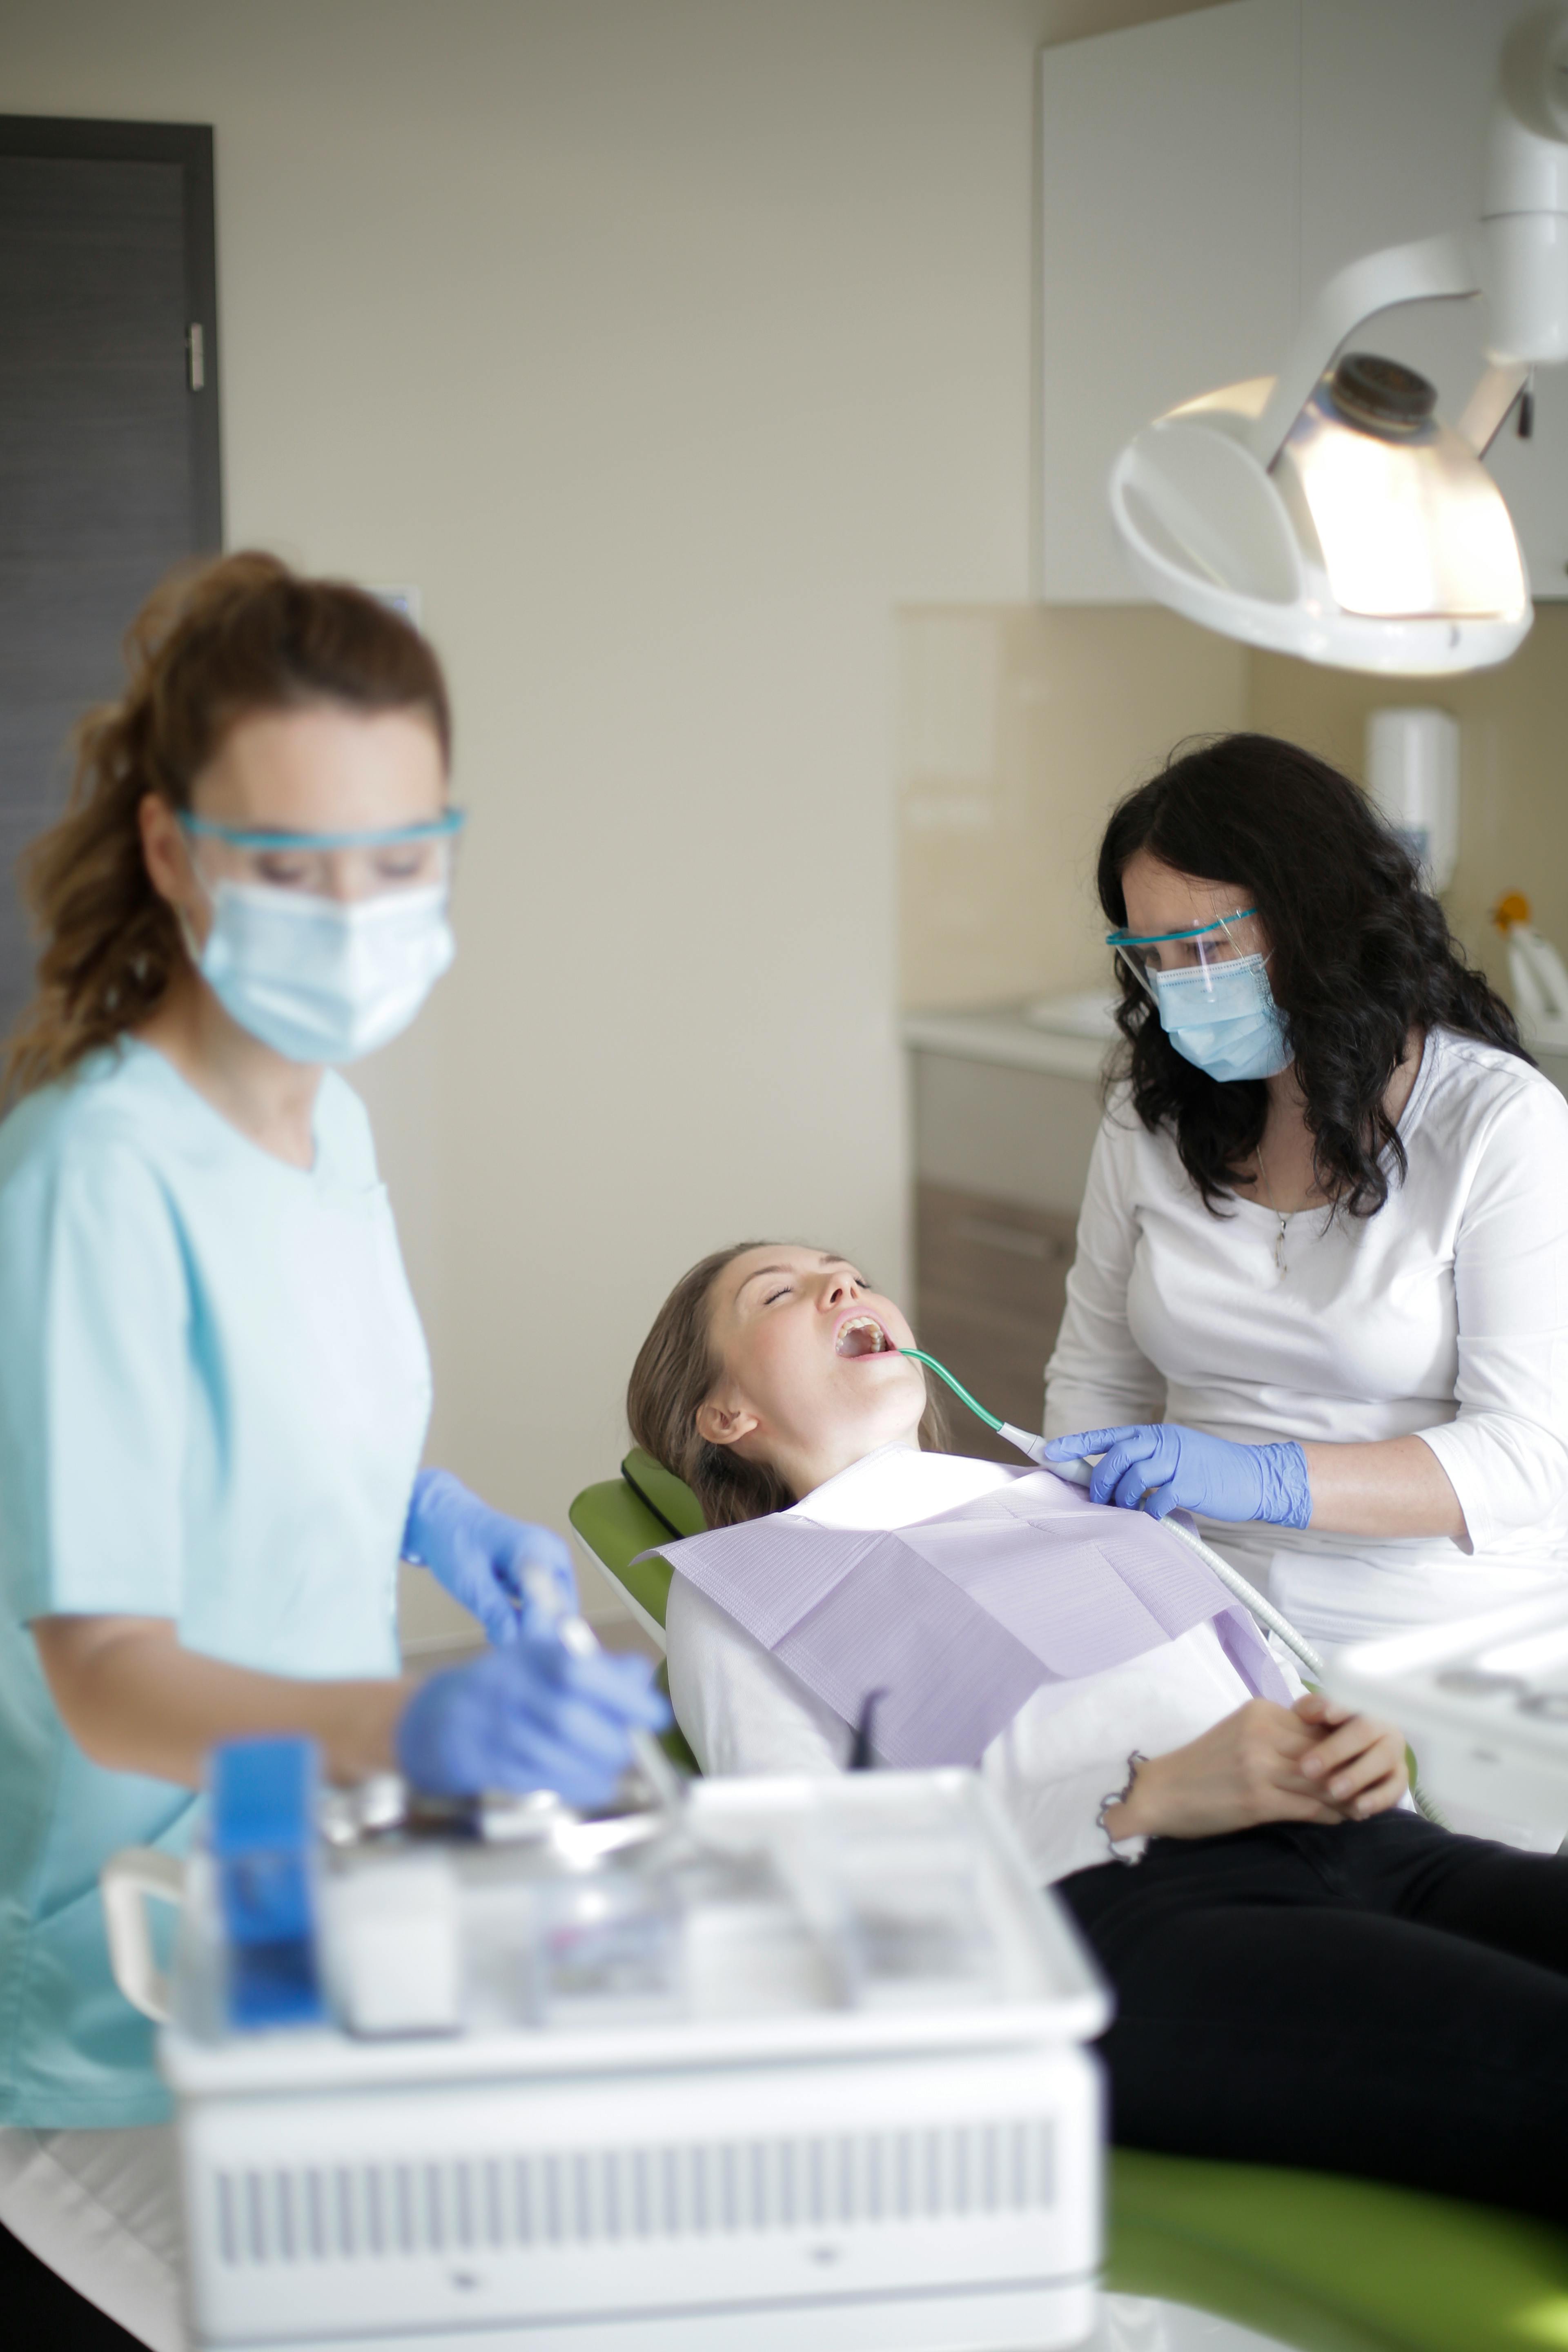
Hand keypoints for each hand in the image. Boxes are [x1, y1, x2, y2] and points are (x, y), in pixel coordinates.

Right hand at [395, 1632, 670, 1807]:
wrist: (452, 1718)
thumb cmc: (518, 1683)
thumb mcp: (552, 1658)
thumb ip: (600, 1665)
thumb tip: (642, 1675)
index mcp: (533, 1656)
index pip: (577, 1671)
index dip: (622, 1694)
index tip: (655, 1713)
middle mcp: (512, 1691)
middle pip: (566, 1719)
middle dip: (612, 1739)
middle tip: (636, 1744)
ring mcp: (500, 1731)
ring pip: (553, 1755)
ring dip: (598, 1766)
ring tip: (617, 1765)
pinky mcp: (496, 1766)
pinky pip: (542, 1781)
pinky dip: (578, 1785)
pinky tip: (597, 1782)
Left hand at [402, 1469, 576, 1645]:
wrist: (445, 1519)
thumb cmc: (455, 1544)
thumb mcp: (469, 1582)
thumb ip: (496, 1613)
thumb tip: (517, 1647)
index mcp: (539, 1551)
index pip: (552, 1607)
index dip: (535, 1634)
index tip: (512, 1655)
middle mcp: (555, 1556)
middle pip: (560, 1612)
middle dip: (535, 1635)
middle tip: (498, 1646)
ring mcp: (553, 1563)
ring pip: (555, 1612)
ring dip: (530, 1628)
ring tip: (494, 1631)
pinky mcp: (546, 1572)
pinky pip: (546, 1605)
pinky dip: (527, 1620)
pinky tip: (499, 1623)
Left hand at [1045, 1423, 1310, 1526]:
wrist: (1255, 1477)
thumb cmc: (1210, 1471)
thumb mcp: (1176, 1455)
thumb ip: (1145, 1461)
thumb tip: (1108, 1478)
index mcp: (1156, 1434)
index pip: (1108, 1435)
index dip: (1076, 1443)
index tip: (1049, 1451)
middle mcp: (1164, 1442)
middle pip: (1116, 1456)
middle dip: (1100, 1480)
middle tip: (1099, 1499)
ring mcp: (1178, 1462)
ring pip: (1132, 1478)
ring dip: (1123, 1499)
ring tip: (1127, 1510)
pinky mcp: (1191, 1485)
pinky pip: (1157, 1500)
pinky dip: (1150, 1512)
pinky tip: (1155, 1517)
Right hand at [1108, 1697, 1367, 1841]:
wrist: (1161, 1792)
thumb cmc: (1203, 1765)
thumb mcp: (1240, 1734)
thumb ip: (1279, 1735)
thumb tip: (1325, 1749)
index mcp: (1259, 1713)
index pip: (1317, 1726)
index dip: (1342, 1746)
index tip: (1357, 1761)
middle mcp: (1262, 1734)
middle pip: (1325, 1751)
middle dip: (1350, 1771)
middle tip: (1369, 1788)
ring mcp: (1260, 1766)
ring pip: (1323, 1780)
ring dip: (1346, 1796)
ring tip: (1360, 1807)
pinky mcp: (1258, 1800)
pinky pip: (1309, 1807)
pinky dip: (1330, 1814)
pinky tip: (1338, 1819)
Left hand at [1290, 1689, 1408, 1819]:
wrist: (1343, 1757)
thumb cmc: (1321, 1731)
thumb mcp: (1310, 1718)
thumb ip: (1311, 1710)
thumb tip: (1319, 1711)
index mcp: (1359, 1705)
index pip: (1350, 1702)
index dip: (1339, 1708)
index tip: (1326, 1716)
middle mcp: (1381, 1724)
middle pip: (1365, 1732)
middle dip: (1336, 1750)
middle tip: (1308, 1769)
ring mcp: (1394, 1751)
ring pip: (1384, 1759)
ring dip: (1359, 1776)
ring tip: (1333, 1792)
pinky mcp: (1400, 1777)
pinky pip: (1395, 1788)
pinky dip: (1378, 1800)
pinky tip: (1358, 1810)